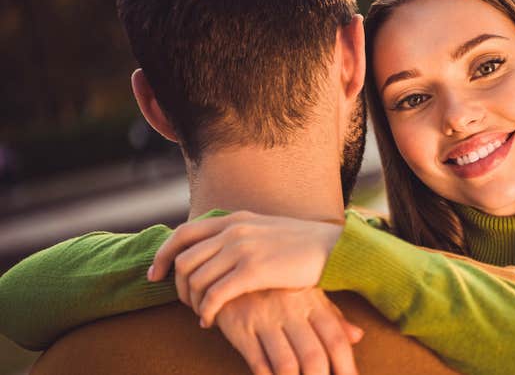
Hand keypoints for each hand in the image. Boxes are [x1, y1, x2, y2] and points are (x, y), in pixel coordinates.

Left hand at [147, 211, 343, 326]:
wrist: (333, 248)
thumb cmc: (303, 245)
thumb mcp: (266, 230)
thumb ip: (240, 235)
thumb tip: (219, 249)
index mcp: (234, 219)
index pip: (183, 234)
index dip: (163, 255)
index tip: (156, 274)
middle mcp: (233, 230)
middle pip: (185, 260)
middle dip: (178, 286)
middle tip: (184, 304)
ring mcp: (242, 248)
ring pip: (196, 279)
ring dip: (192, 301)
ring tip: (201, 314)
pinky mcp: (253, 270)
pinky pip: (215, 294)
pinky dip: (206, 310)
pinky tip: (210, 321)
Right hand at [216, 288, 362, 374]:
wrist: (231, 269)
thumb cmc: (277, 285)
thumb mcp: (307, 294)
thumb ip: (333, 317)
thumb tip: (359, 337)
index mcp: (312, 301)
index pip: (335, 339)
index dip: (346, 366)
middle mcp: (290, 310)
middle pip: (313, 357)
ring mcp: (264, 319)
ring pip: (287, 365)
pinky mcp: (240, 329)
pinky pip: (258, 363)